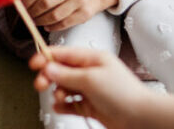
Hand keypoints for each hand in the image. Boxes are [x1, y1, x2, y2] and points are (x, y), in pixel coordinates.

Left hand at [22, 0, 116, 31]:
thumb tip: (22, 0)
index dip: (27, 0)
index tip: (20, 6)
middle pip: (45, 3)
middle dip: (32, 12)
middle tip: (27, 16)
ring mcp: (78, 2)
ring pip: (54, 15)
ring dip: (41, 21)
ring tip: (35, 21)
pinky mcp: (83, 14)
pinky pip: (63, 23)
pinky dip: (52, 27)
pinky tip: (46, 26)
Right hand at [30, 47, 155, 128]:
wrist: (141, 118)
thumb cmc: (122, 93)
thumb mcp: (90, 80)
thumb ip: (66, 74)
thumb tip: (47, 68)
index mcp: (92, 59)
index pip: (64, 54)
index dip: (47, 57)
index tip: (32, 64)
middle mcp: (90, 72)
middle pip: (61, 71)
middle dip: (49, 77)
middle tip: (40, 85)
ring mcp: (90, 89)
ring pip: (64, 88)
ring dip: (58, 93)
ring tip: (61, 100)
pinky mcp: (91, 105)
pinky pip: (71, 103)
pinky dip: (64, 105)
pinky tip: (60, 107)